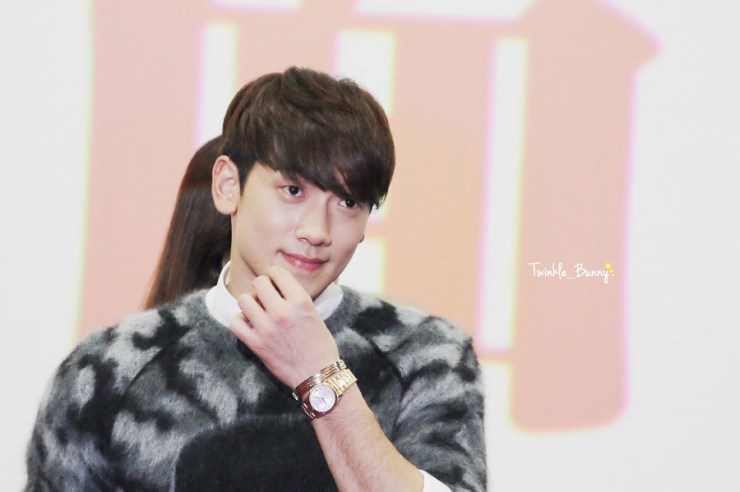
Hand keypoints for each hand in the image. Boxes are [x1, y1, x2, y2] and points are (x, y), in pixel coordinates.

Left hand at [229, 265, 339, 386]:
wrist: (318, 374)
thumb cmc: (320, 345)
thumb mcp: (314, 313)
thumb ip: (295, 298)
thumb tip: (277, 287)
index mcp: (300, 301)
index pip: (277, 273)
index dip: (275, 276)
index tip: (275, 283)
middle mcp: (282, 311)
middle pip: (259, 283)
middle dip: (262, 288)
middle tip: (267, 297)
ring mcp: (267, 328)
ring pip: (244, 300)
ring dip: (250, 303)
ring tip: (257, 310)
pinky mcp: (256, 344)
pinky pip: (235, 323)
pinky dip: (240, 321)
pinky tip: (249, 324)